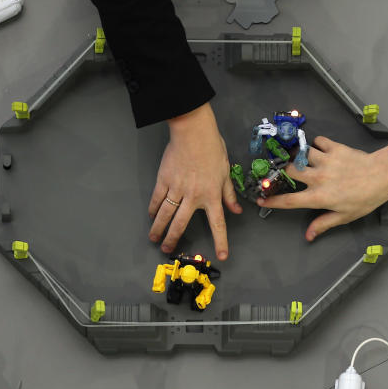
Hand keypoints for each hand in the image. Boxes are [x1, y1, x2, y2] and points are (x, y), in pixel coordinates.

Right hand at [148, 103, 242, 259]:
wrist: (193, 132)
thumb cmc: (212, 149)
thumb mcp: (226, 172)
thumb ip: (229, 194)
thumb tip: (236, 210)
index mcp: (211, 196)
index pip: (218, 223)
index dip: (221, 241)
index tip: (221, 256)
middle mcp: (193, 196)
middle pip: (180, 223)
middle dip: (173, 239)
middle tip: (167, 249)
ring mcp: (176, 189)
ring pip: (165, 214)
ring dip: (158, 229)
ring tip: (154, 238)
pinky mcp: (163, 180)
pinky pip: (157, 199)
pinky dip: (153, 209)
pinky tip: (151, 216)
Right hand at [258, 137, 387, 240]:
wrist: (383, 175)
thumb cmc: (366, 198)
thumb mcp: (345, 216)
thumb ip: (324, 223)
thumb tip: (309, 235)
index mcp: (318, 197)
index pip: (289, 201)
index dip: (272, 202)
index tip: (261, 200)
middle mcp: (318, 177)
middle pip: (289, 171)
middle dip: (283, 171)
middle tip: (285, 173)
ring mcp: (325, 160)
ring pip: (301, 153)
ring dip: (300, 156)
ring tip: (304, 160)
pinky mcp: (334, 147)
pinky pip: (317, 141)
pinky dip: (316, 144)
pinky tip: (320, 150)